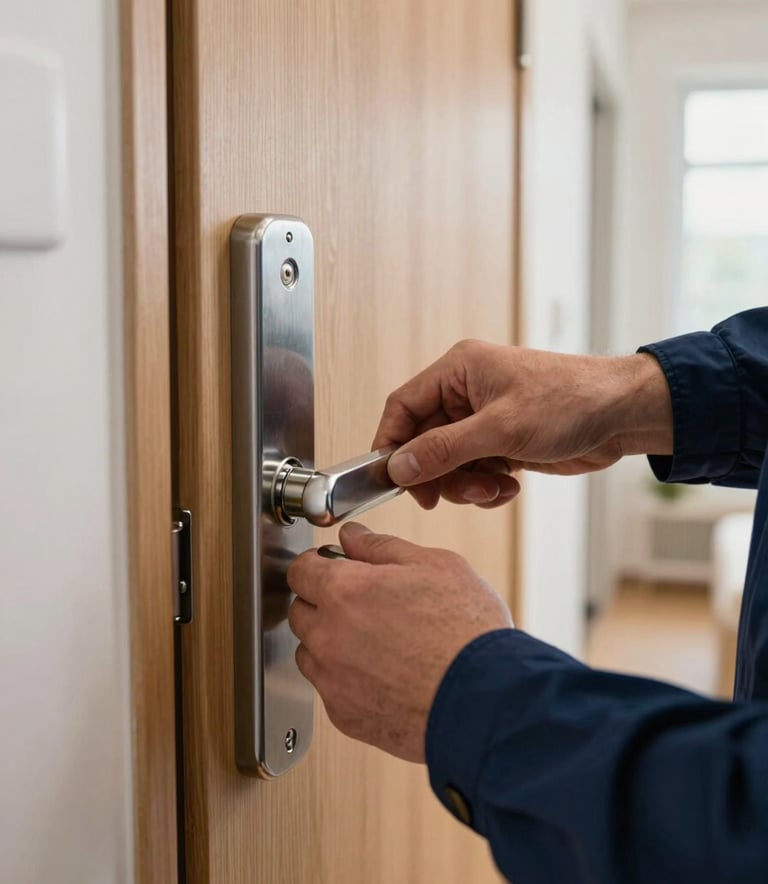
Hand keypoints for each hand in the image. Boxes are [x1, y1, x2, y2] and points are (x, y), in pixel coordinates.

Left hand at [286, 522, 512, 762]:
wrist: (486, 699)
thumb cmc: (467, 631)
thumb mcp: (434, 565)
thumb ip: (381, 548)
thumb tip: (352, 537)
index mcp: (345, 591)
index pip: (300, 571)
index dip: (316, 566)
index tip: (331, 568)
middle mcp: (329, 636)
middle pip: (300, 612)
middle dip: (323, 604)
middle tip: (363, 604)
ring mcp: (334, 680)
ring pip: (311, 654)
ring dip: (330, 644)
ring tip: (377, 642)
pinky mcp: (345, 717)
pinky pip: (331, 690)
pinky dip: (347, 681)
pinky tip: (384, 674)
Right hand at [372, 340, 672, 508]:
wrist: (623, 416)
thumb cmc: (570, 401)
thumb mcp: (500, 429)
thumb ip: (443, 449)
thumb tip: (398, 467)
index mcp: (458, 371)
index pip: (403, 406)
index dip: (391, 444)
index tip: (392, 479)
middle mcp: (466, 393)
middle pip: (423, 441)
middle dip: (438, 473)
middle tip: (448, 495)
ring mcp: (484, 420)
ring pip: (448, 463)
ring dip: (466, 484)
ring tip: (495, 487)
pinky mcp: (502, 443)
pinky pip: (474, 472)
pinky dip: (486, 487)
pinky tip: (510, 486)